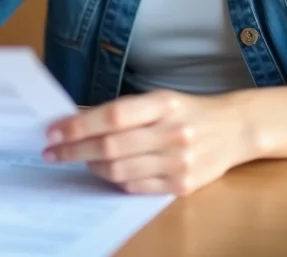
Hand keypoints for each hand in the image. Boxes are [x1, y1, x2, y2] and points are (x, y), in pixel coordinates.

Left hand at [42, 90, 260, 195]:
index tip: (53, 131)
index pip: (112, 116)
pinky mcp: (182, 185)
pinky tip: (105, 171)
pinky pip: (135, 187)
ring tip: (80, 160)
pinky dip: (114, 180)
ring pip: (119, 170)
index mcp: (164, 104)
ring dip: (91, 166)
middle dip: (74, 150)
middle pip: (111, 147)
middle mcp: (172, 133)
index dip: (78, 126)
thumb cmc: (187, 111)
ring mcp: (179, 161)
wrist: (234, 130)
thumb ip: (123, 111)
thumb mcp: (159, 100)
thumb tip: (76, 121)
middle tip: (52, 151)